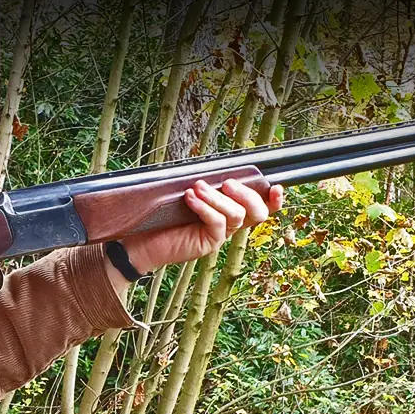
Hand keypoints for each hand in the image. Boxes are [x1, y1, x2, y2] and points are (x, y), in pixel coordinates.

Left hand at [108, 179, 283, 288]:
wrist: (138, 240)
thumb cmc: (160, 214)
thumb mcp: (186, 194)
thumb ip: (204, 184)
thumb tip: (212, 169)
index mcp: (227, 211)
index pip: (260, 207)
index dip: (273, 199)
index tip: (276, 186)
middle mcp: (227, 225)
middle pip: (257, 213)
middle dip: (247, 194)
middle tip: (226, 182)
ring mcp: (218, 236)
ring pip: (236, 216)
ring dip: (218, 197)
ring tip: (197, 187)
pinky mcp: (206, 244)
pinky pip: (217, 224)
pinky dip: (205, 208)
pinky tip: (190, 199)